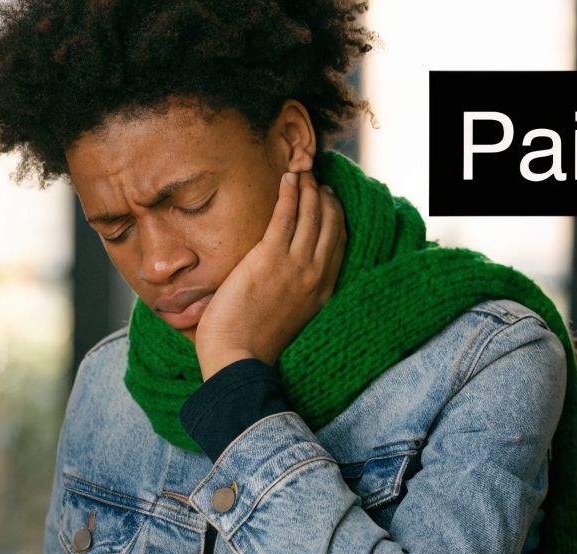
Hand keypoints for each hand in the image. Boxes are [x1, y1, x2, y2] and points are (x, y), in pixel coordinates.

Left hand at [194, 170, 345, 379]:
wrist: (238, 358)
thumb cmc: (254, 343)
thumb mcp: (289, 317)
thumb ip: (296, 294)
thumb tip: (285, 280)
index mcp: (323, 291)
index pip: (338, 244)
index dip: (336, 217)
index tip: (328, 201)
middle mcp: (316, 275)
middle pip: (331, 225)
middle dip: (326, 198)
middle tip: (317, 181)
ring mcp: (296, 266)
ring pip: (312, 216)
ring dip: (309, 190)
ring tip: (303, 173)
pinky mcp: (270, 258)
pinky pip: (286, 217)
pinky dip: (290, 194)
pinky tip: (288, 179)